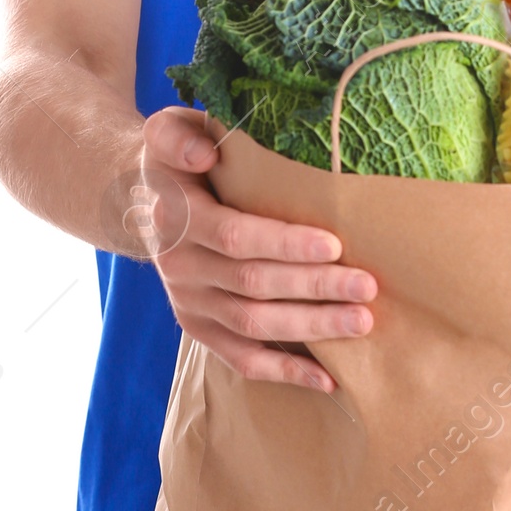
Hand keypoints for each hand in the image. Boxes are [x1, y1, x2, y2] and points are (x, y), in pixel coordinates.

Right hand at [128, 107, 374, 391]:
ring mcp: (189, 303)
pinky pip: (241, 360)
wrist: (143, 199)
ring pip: (253, 325)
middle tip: (367, 286)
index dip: (285, 244)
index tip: (335, 244)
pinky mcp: (199, 328)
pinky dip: (285, 372)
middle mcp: (180, 267)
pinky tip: (329, 379)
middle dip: (315, 288)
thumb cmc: (176, 158)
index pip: (237, 237)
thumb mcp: (167, 131)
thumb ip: (178, 137)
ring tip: (361, 323)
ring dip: (310, 328)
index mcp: (178, 219)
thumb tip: (204, 155)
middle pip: (254, 286)